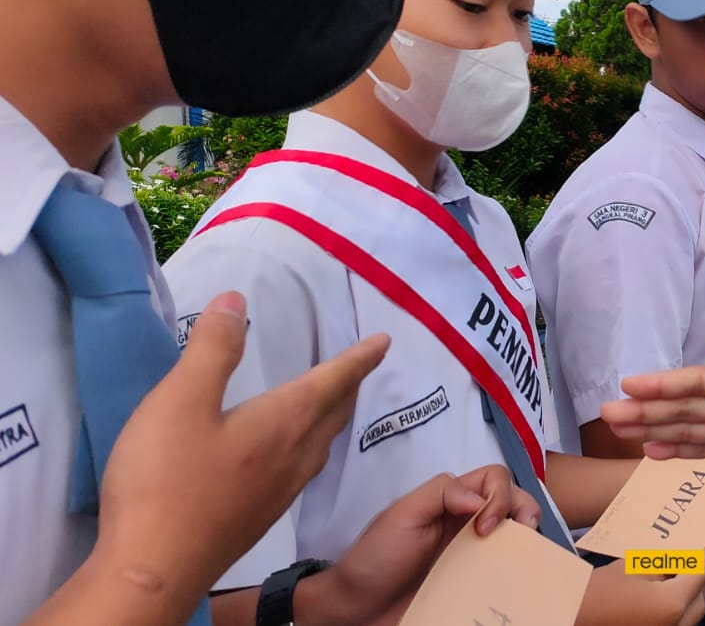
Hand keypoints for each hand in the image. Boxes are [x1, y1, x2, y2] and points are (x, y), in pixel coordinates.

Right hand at [90, 292, 388, 608]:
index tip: (384, 341)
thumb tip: (236, 301)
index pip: (333, 381)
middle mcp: (293, 457)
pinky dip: (308, 447)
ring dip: (330, 418)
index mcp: (284, 422)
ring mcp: (278, 493)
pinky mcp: (257, 517)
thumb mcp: (181, 400)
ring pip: (319, 445)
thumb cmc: (167, 479)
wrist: (155, 569)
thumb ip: (212, 350)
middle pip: (332, 413)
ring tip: (331, 404)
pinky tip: (288, 455)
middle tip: (360, 367)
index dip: (358, 358)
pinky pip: (300, 470)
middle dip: (348, 386)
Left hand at [309, 466, 542, 625]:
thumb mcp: (402, 514)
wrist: (356, 610)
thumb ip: (441, 494)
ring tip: (526, 556)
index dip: (500, 495)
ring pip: (516, 537)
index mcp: (453, 502)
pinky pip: (505, 574)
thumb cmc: (374, 558)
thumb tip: (483, 499)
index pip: (494, 480)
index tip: (484, 526)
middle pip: (515, 502)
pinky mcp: (474, 586)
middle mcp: (468, 524)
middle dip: (526, 511)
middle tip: (522, 535)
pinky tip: (517, 582)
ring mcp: (474, 556)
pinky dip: (518, 574)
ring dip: (528, 541)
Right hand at [577, 553, 704, 625]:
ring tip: (679, 574)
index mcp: (672, 604)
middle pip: (699, 601)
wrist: (574, 615)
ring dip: (688, 595)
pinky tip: (665, 592)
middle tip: (693, 559)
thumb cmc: (601, 589)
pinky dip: (676, 608)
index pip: (698, 577)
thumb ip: (666, 563)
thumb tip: (684, 558)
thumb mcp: (636, 567)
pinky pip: (675, 623)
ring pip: (690, 615)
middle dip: (699, 579)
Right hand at [601, 362, 704, 503]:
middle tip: (609, 411)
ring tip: (619, 430)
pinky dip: (678, 451)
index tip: (630, 384)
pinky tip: (651, 452)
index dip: (665, 384)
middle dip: (648, 408)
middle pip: (687, 404)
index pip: (702, 381)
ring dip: (655, 429)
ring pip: (690, 426)